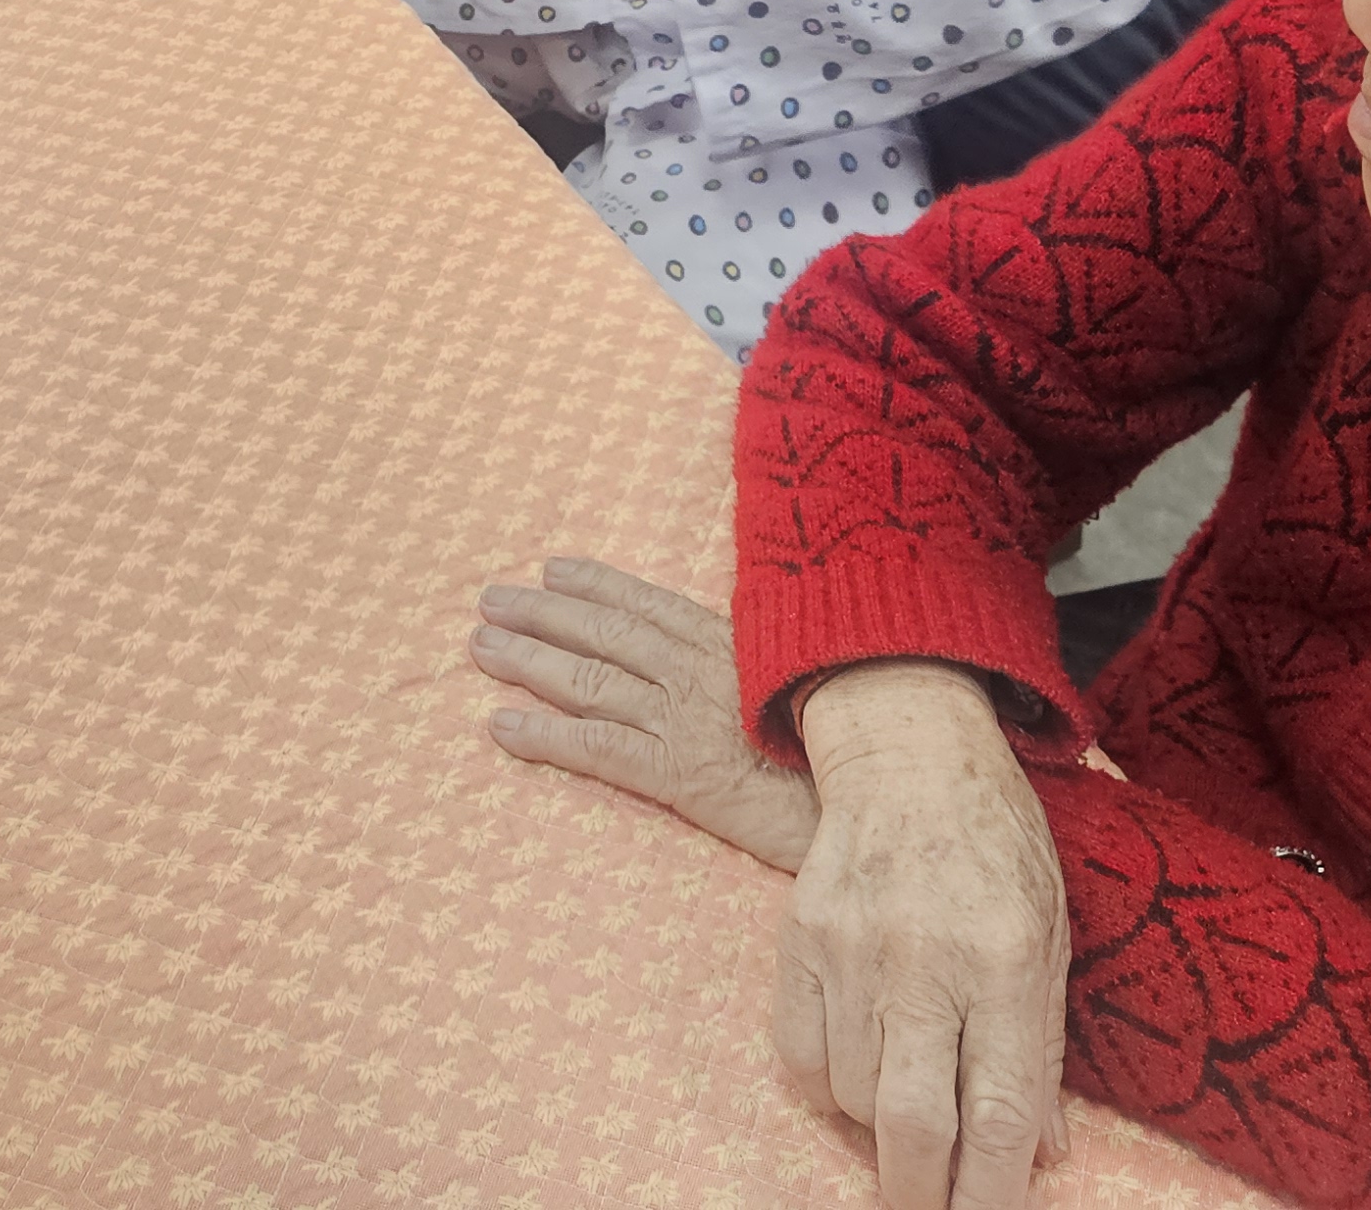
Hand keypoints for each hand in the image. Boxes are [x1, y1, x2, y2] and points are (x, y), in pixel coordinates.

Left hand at [475, 560, 822, 872]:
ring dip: (529, 660)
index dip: (597, 584)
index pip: (652, 604)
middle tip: (491, 599)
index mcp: (737, 645)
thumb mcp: (817, 689)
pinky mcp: (682, 774)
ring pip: (590, 680)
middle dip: (544, 613)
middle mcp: (704, 671)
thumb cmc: (855, 756)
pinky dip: (544, 734)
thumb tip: (750, 666)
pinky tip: (501, 726)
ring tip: (481, 647)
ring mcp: (688, 720)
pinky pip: (598, 747)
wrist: (889, 802)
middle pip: (608, 633)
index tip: (554, 568)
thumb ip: (772, 669)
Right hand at [787, 665, 1072, 1209]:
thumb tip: (1039, 1150)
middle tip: (929, 1209)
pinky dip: (830, 1086)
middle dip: (921, 1194)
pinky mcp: (799, 937)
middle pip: (911, 1123)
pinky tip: (860, 1069)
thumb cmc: (997, 845)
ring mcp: (852, 947)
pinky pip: (802, 1056)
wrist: (909, 750)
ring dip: (882, 1127)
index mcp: (1006, 959)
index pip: (997, 1114)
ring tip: (909, 1100)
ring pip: (854, 1096)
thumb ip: (1043, 1047)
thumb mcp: (1051, 934)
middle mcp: (925, 959)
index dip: (991, 1193)